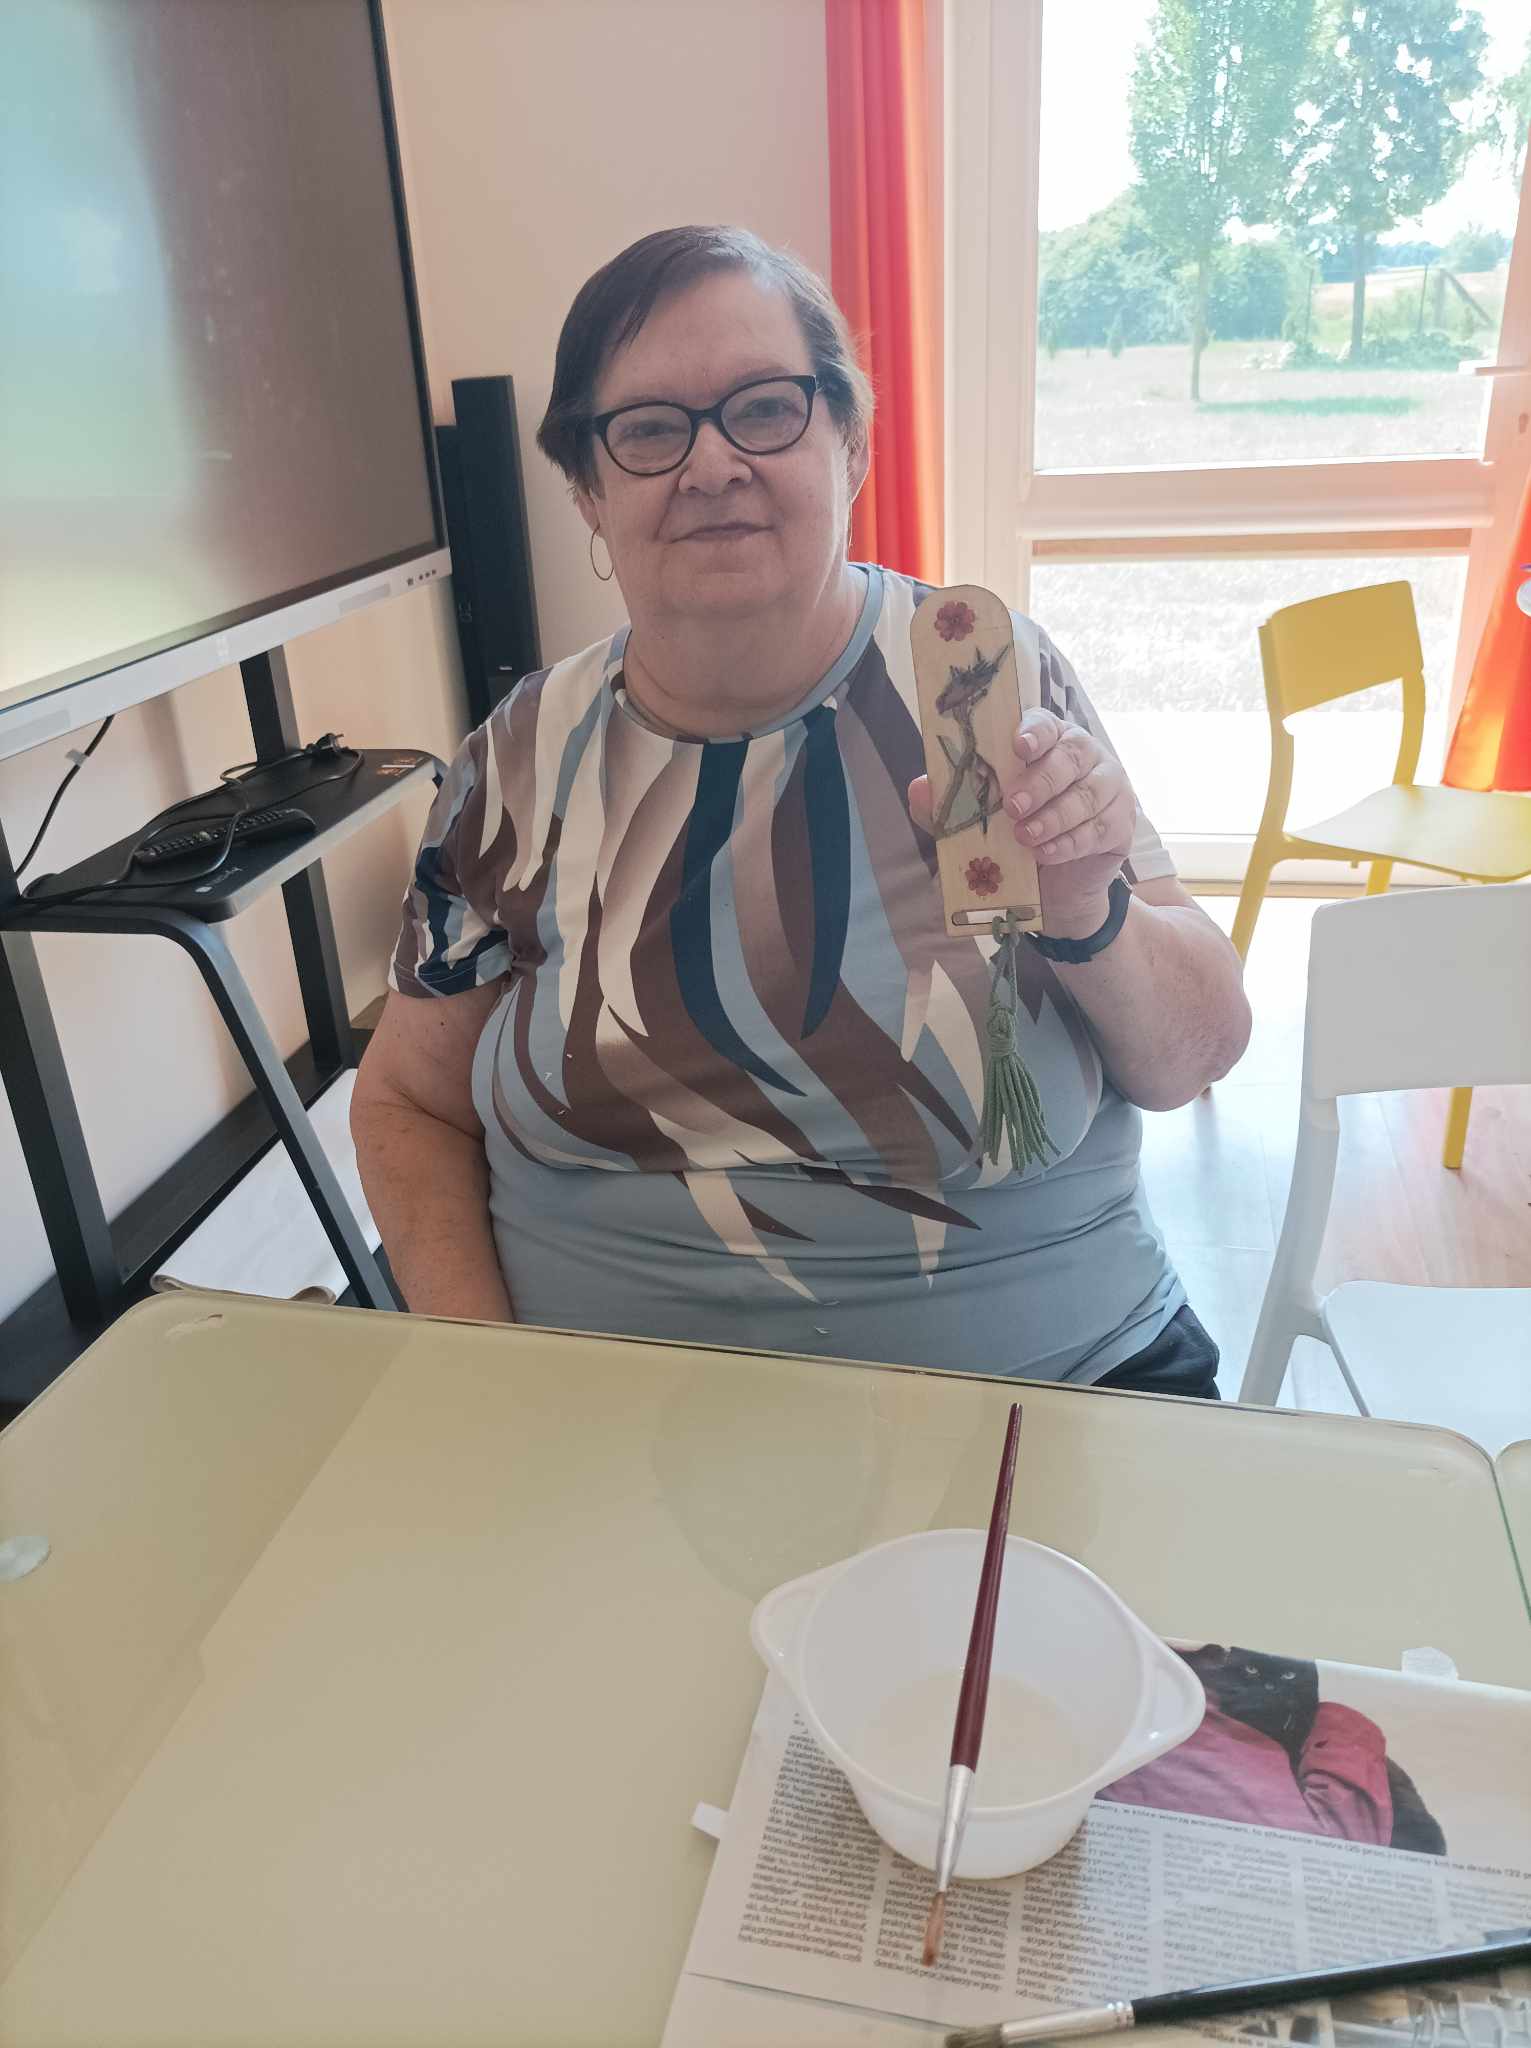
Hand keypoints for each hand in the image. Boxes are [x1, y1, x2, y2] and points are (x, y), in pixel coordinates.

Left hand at [910, 708, 1136, 938]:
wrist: (1053, 890)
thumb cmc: (1014, 840)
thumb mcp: (974, 823)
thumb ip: (948, 804)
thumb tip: (919, 788)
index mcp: (1046, 741)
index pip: (1045, 723)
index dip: (1034, 731)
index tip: (1018, 747)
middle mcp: (1083, 755)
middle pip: (1071, 755)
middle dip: (1040, 781)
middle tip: (1013, 808)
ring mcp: (1109, 786)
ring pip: (1087, 793)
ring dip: (1054, 817)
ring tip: (1026, 839)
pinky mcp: (1121, 822)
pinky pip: (1099, 828)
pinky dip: (1070, 843)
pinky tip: (1047, 855)